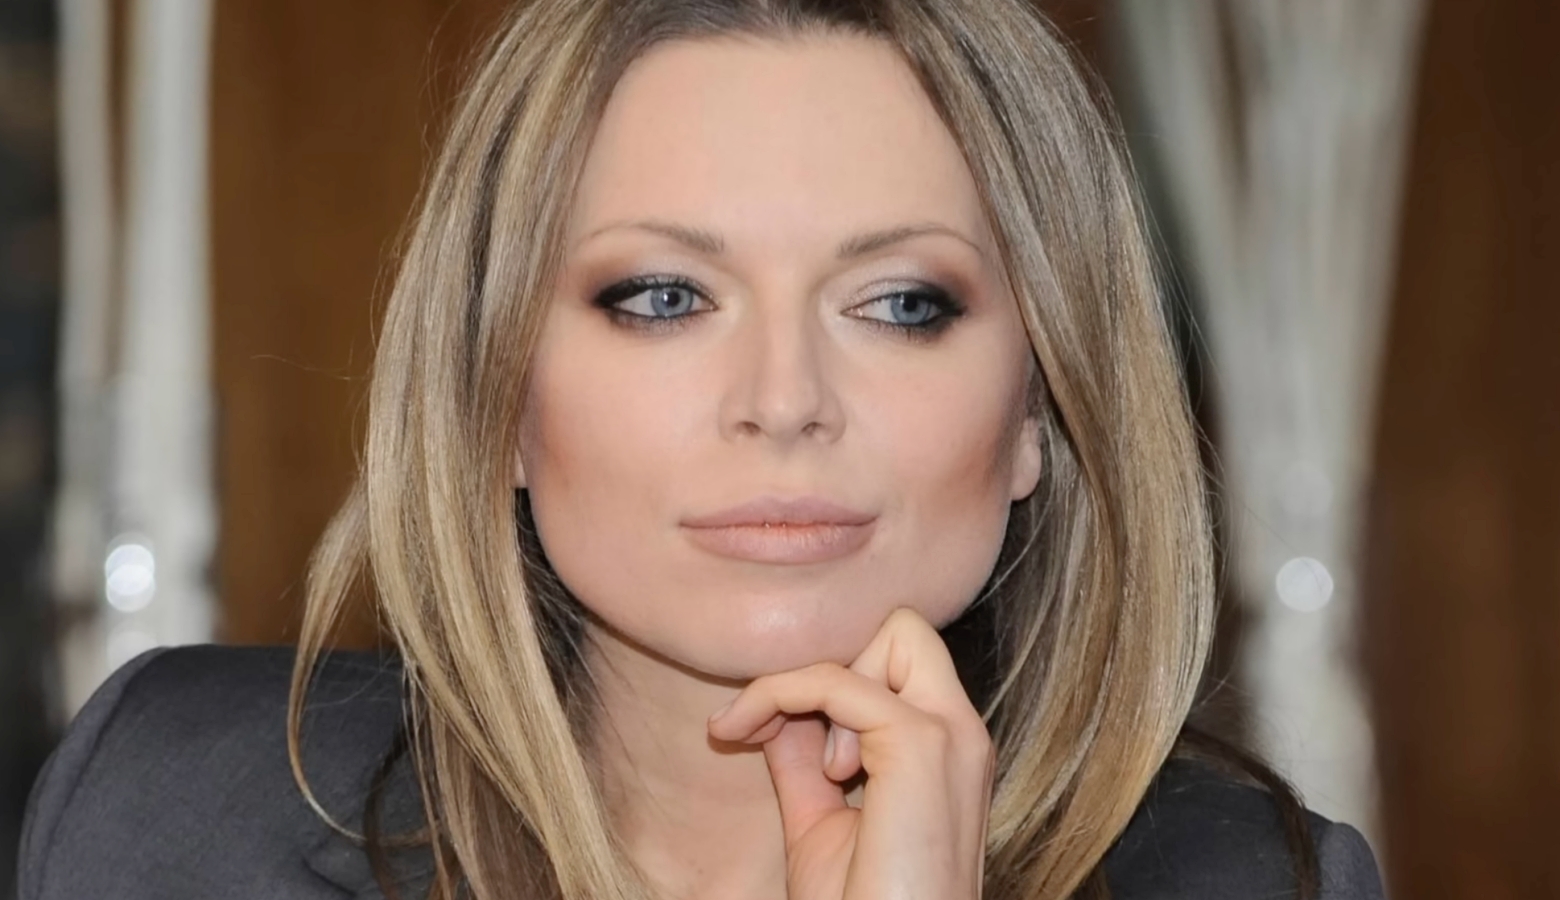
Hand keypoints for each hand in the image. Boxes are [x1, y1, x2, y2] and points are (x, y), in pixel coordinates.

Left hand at [706, 607, 994, 899]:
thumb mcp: (822, 823)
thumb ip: (805, 762)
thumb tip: (776, 713)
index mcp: (949, 749)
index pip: (897, 659)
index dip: (832, 679)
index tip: (771, 728)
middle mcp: (961, 733)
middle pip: (906, 628)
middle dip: (840, 663)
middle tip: (802, 739)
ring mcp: (950, 736)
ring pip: (888, 633)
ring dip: (819, 683)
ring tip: (815, 767)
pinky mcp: (921, 746)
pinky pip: (837, 680)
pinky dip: (783, 695)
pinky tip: (764, 745)